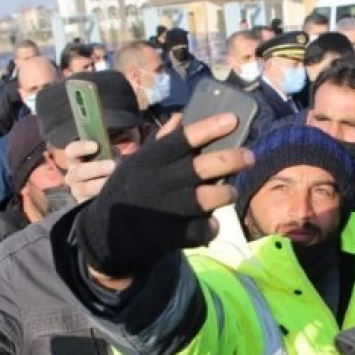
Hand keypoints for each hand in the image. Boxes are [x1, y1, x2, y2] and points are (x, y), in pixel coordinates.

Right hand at [62, 115, 182, 203]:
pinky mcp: (86, 208)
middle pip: (76, 172)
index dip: (81, 146)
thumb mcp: (140, 155)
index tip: (96, 144)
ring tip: (113, 184)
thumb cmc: (128, 171)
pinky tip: (116, 201)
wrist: (125, 200)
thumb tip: (178, 118)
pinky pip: (89, 206)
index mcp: (84, 158)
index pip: (72, 150)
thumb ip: (158, 139)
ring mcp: (80, 193)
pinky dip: (102, 202)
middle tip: (113, 166)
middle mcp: (77, 175)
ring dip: (99, 186)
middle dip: (95, 168)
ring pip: (83, 189)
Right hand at [75, 113, 252, 284]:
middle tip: (250, 156)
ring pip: (203, 200)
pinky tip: (212, 223)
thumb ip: (161, 142)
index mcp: (149, 161)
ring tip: (232, 192)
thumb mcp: (136, 163)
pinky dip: (210, 227)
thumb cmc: (128, 191)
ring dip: (224, 194)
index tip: (233, 119)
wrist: (105, 234)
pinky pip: (198, 231)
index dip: (209, 128)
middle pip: (199, 168)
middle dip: (229, 160)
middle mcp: (157, 183)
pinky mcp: (167, 237)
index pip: (182, 140)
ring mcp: (162, 211)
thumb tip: (181, 117)